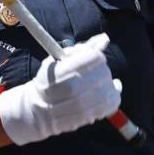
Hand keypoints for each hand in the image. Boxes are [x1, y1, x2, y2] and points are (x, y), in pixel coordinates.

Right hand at [0, 33, 121, 145]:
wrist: (38, 110)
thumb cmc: (49, 81)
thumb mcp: (59, 60)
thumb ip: (83, 48)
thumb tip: (105, 38)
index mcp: (64, 71)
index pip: (95, 57)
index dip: (96, 56)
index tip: (92, 58)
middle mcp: (74, 88)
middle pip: (104, 72)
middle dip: (101, 69)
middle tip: (95, 71)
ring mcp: (83, 105)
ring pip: (110, 87)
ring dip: (107, 82)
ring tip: (101, 82)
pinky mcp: (90, 116)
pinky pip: (112, 102)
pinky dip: (115, 94)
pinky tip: (112, 89)